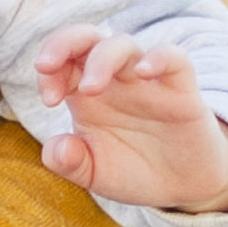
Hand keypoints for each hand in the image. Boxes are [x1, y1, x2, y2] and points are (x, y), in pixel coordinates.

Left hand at [33, 25, 227, 215]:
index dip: (48, 70)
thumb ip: (70, 163)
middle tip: (45, 66)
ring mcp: (147, 82)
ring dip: (102, 59)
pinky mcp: (181, 90)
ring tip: (91, 89)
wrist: (182, 187)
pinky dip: (159, 58)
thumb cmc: (133, 171)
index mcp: (87, 94)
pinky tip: (144, 72)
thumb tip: (55, 149)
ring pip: (124, 44)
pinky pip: (174, 58)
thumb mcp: (95, 174)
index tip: (49, 100)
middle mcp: (115, 80)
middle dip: (62, 43)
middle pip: (87, 39)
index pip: (62, 62)